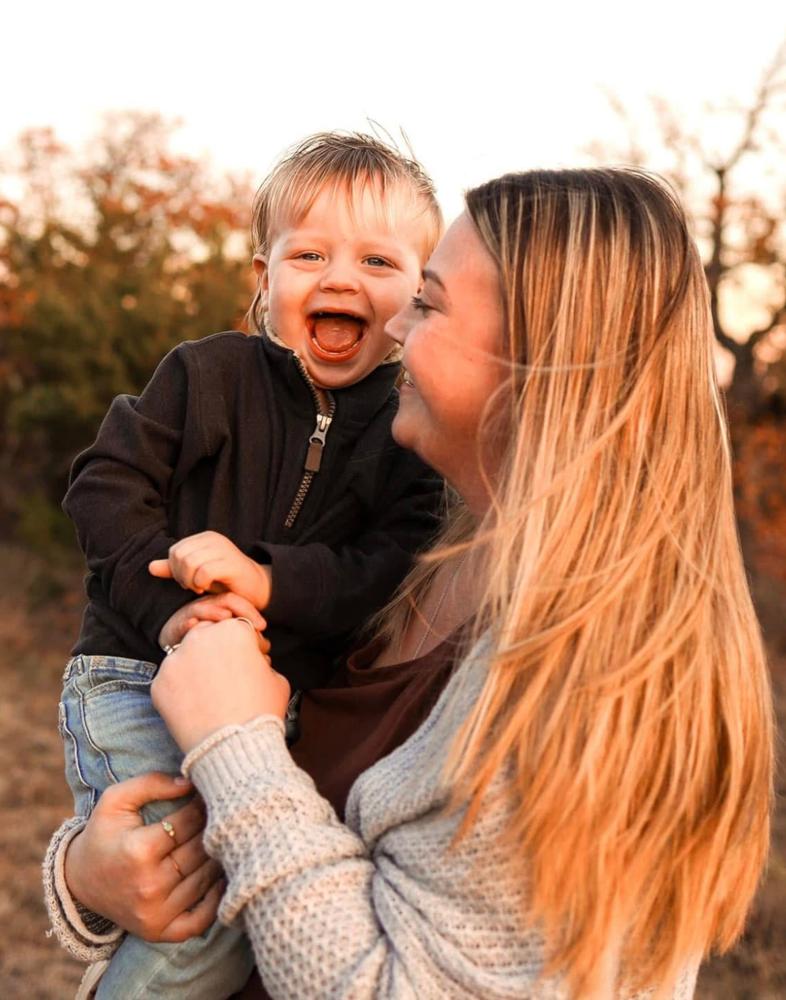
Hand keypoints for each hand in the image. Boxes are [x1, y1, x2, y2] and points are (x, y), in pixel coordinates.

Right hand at [64, 773, 222, 941]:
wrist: (79, 881)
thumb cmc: (103, 834)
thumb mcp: (115, 800)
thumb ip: (151, 784)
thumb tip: (189, 783)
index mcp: (138, 851)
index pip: (189, 822)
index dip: (201, 805)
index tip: (207, 796)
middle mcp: (149, 886)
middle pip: (200, 850)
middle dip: (213, 828)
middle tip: (222, 815)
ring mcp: (155, 913)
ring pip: (206, 878)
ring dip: (218, 857)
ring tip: (221, 839)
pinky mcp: (160, 932)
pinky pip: (201, 919)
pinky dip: (216, 899)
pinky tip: (219, 877)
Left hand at [149, 531, 271, 608]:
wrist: (256, 588)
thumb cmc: (225, 581)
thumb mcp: (196, 574)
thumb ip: (175, 570)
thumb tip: (151, 567)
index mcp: (205, 538)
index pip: (175, 550)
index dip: (175, 569)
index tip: (187, 581)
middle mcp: (214, 539)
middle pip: (180, 555)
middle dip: (181, 575)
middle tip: (192, 586)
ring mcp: (224, 549)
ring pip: (190, 562)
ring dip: (190, 580)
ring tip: (199, 587)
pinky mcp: (232, 563)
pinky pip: (204, 571)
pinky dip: (200, 582)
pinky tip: (207, 587)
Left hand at [152, 619, 290, 753]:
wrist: (236, 749)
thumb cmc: (261, 712)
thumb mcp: (277, 678)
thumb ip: (261, 662)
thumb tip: (254, 664)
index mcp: (234, 630)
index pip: (238, 630)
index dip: (246, 648)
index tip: (248, 664)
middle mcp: (201, 637)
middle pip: (208, 636)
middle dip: (216, 652)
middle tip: (226, 678)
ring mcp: (175, 660)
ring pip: (186, 657)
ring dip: (196, 669)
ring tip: (210, 695)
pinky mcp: (158, 683)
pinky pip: (170, 681)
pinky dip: (180, 691)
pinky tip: (195, 707)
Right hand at [157, 592, 267, 649]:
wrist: (175, 642)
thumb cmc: (207, 641)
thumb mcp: (228, 638)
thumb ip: (245, 638)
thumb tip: (267, 650)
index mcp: (221, 607)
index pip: (238, 602)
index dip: (251, 612)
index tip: (262, 626)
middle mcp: (208, 607)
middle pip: (226, 601)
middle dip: (240, 611)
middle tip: (254, 625)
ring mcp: (192, 615)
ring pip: (203, 608)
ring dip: (215, 611)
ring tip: (226, 616)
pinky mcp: (178, 626)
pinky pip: (183, 623)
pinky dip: (189, 623)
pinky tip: (194, 624)